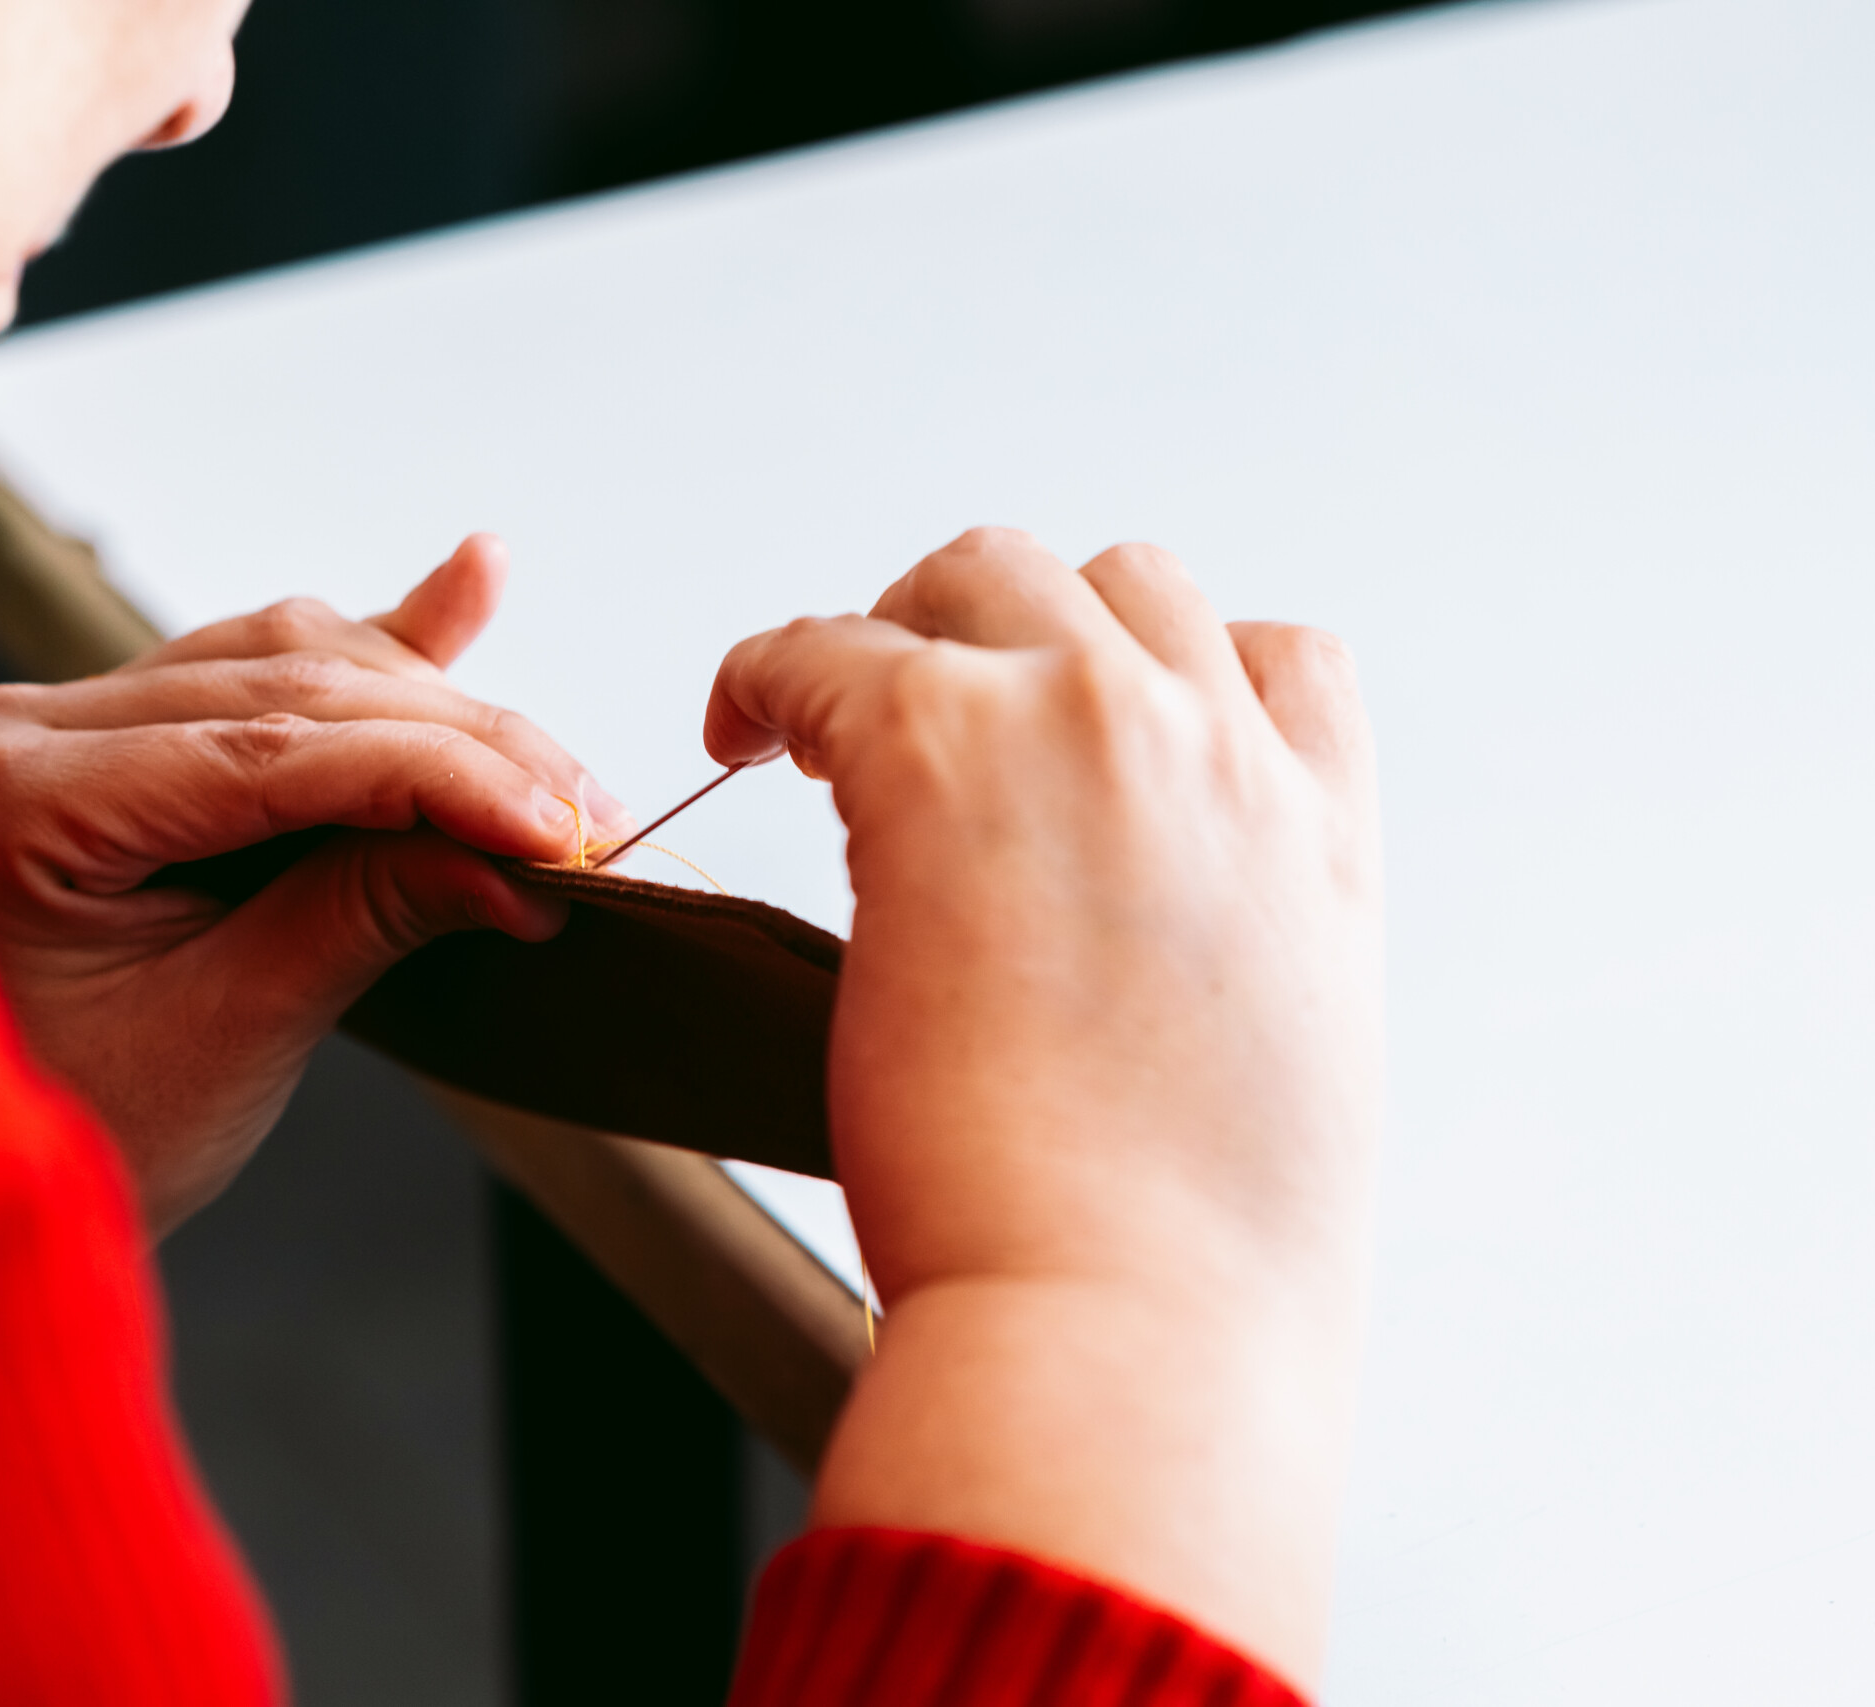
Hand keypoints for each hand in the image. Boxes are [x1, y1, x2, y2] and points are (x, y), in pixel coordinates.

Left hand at [0, 535, 628, 1232]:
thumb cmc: (84, 1125)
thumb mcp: (232, 1028)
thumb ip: (368, 915)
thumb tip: (523, 861)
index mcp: (23, 802)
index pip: (270, 751)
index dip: (438, 776)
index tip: (562, 822)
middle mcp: (32, 729)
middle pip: (291, 687)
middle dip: (459, 744)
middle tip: (587, 810)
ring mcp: (70, 720)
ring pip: (291, 661)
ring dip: (435, 708)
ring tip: (555, 771)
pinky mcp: (121, 734)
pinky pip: (266, 672)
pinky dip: (382, 653)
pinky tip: (473, 583)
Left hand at [705, 529, 1380, 1683]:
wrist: (1132, 1327)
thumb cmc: (1197, 1264)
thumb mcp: (1288, 1070)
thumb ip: (1228, 955)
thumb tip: (1141, 958)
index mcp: (1322, 833)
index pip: (1275, 656)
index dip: (1164, 672)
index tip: (1079, 725)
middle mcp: (1219, 747)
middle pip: (1113, 582)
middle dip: (1017, 632)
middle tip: (925, 713)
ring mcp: (1084, 728)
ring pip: (979, 571)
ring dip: (903, 630)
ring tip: (825, 719)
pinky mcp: (934, 751)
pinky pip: (820, 647)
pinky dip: (767, 674)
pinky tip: (741, 733)